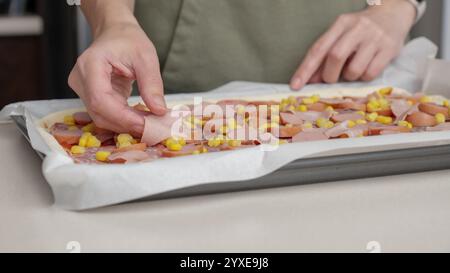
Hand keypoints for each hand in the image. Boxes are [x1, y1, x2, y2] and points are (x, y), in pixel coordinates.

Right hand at [68, 22, 165, 134]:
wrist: (115, 33)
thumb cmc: (129, 40)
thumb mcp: (146, 58)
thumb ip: (152, 85)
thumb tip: (159, 111)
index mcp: (91, 64)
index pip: (100, 99)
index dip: (122, 117)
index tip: (145, 125)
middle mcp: (80, 79)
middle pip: (99, 112)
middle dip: (126, 124)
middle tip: (152, 128)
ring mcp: (82, 89)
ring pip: (101, 117)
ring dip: (125, 124)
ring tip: (148, 123)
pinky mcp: (89, 96)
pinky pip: (105, 114)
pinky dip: (123, 119)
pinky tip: (140, 119)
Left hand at [290, 0, 415, 89]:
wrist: (393, 14)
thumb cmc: (360, 30)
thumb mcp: (341, 36)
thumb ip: (325, 56)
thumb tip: (311, 80)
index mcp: (341, 23)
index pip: (318, 48)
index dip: (305, 69)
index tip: (295, 85)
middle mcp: (358, 28)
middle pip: (335, 57)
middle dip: (329, 75)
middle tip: (330, 79)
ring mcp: (375, 38)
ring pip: (354, 69)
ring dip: (349, 77)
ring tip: (353, 69)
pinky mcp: (390, 49)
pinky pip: (371, 74)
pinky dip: (364, 77)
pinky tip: (366, 68)